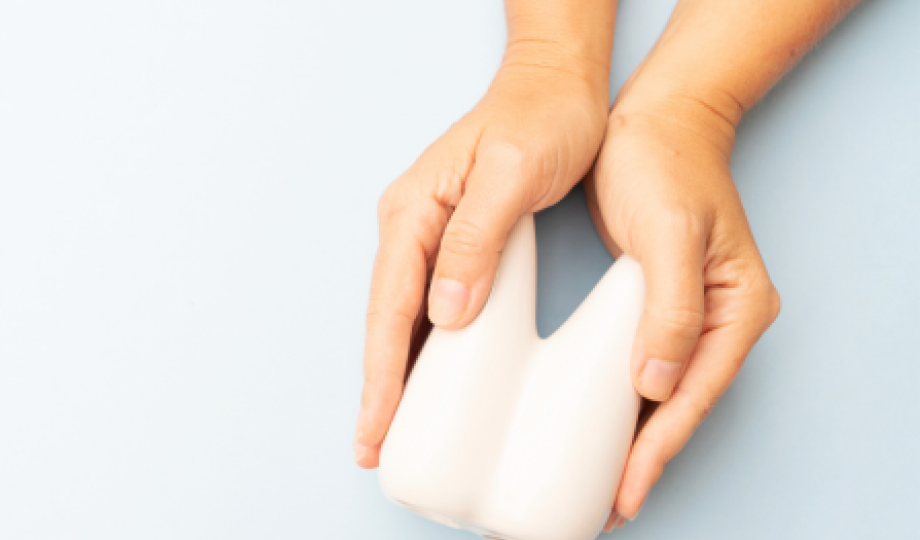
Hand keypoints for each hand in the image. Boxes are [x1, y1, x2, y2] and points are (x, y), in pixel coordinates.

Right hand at [354, 60, 608, 467]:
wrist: (558, 82)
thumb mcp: (514, 173)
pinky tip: (426, 380)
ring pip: (400, 317)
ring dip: (395, 372)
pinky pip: (425, 304)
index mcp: (413, 211)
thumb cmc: (542, 118)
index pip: (389, 306)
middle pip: (385, 319)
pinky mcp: (449, 240)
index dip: (381, 371)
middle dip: (378, 385)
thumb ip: (475, 239)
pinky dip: (420, 347)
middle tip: (373, 445)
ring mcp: (424, 233)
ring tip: (392, 429)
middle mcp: (408, 224)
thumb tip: (445, 312)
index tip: (377, 422)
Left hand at [586, 96, 780, 531]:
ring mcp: (689, 318)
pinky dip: (615, 406)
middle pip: (677, 411)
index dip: (655, 452)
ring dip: (627, 443)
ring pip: (657, 399)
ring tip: (592, 490)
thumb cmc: (662, 165)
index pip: (690, 399)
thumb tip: (657, 384)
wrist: (652, 120)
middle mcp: (718, 323)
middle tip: (601, 512)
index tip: (622, 495)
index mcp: (735, 312)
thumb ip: (669, 308)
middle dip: (641, 463)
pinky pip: (635, 372)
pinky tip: (587, 430)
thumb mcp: (669, 233)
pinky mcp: (654, 308)